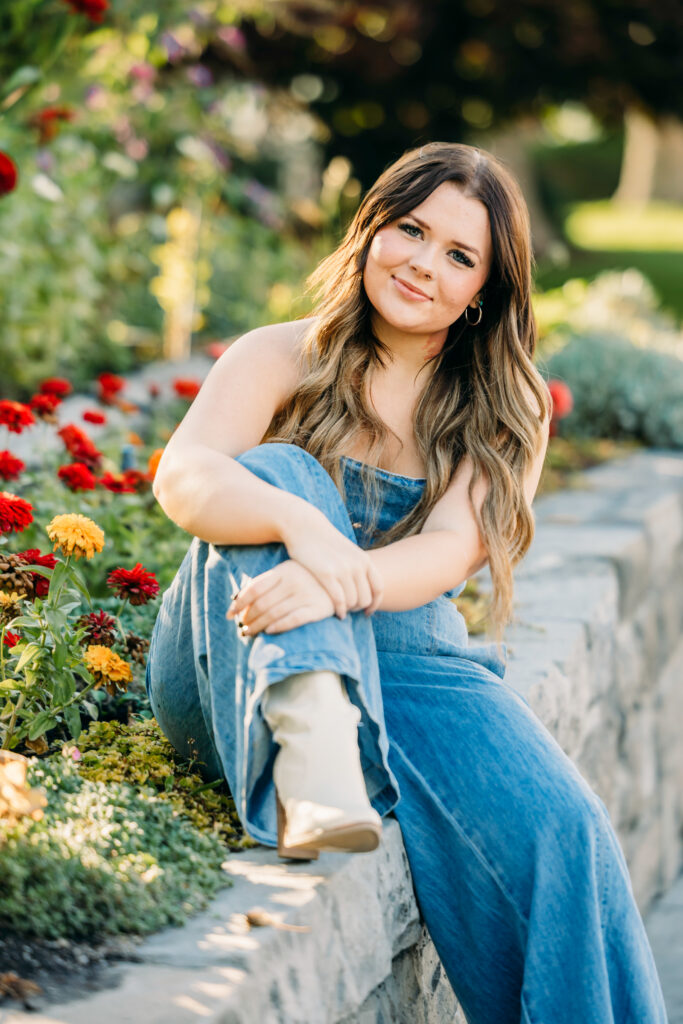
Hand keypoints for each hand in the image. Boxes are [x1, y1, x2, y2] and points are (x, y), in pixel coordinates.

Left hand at [226, 559, 335, 634]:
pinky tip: (270, 631)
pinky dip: (279, 627)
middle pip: (262, 604)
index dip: (239, 603)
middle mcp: (294, 581)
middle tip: (242, 628)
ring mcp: (307, 594)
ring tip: (250, 633)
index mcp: (284, 570)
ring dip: (258, 626)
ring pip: (274, 614)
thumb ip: (267, 583)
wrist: (346, 579)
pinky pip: (293, 620)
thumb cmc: (310, 577)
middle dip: (248, 619)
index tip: (229, 614)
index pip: (255, 588)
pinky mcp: (318, 608)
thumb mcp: (289, 571)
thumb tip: (238, 600)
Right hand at [280, 504, 383, 618]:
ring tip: (341, 611)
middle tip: (349, 611)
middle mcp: (357, 565)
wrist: (304, 527)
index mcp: (364, 559)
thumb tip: (363, 585)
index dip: (375, 603)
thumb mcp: (346, 551)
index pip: (379, 588)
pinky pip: (339, 600)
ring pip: (353, 602)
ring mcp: (343, 569)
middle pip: (366, 598)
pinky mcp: (327, 574)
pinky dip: (340, 610)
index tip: (367, 612)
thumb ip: (356, 566)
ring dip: (348, 610)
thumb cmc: (323, 542)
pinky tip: (337, 613)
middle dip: (358, 608)